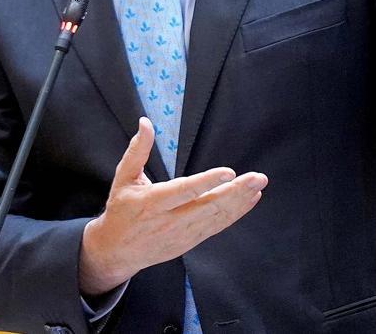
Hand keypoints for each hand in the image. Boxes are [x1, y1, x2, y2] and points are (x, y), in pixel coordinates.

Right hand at [78, 117, 267, 295]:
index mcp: (152, 203)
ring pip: (216, 217)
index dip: (207, 182)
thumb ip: (137, 151)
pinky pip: (216, 226)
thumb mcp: (123, 178)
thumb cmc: (121, 210)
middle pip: (207, 206)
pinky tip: (250, 200)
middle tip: (257, 178)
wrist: (117, 252)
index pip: (183, 191)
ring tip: (258, 185)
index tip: (229, 172)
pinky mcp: (190, 241)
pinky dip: (235, 213)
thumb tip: (145, 122)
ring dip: (240, 201)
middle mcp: (169, 220)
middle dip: (235, 192)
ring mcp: (182, 234)